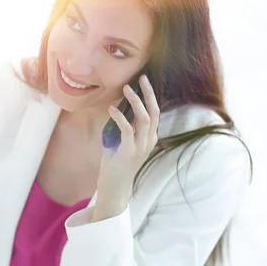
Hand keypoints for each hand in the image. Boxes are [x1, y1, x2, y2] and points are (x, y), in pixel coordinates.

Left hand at [98, 74, 159, 197]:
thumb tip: (114, 112)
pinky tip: (112, 109)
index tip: (143, 82)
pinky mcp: (129, 151)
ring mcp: (141, 146)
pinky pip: (127, 130)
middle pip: (154, 112)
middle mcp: (148, 141)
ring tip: (126, 89)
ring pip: (144, 118)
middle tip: (142, 77)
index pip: (154, 113)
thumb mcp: (119, 143)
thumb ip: (121, 129)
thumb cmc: (115, 166)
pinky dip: (120, 117)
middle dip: (149, 93)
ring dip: (135, 102)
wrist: (114, 188)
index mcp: (149, 138)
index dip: (150, 97)